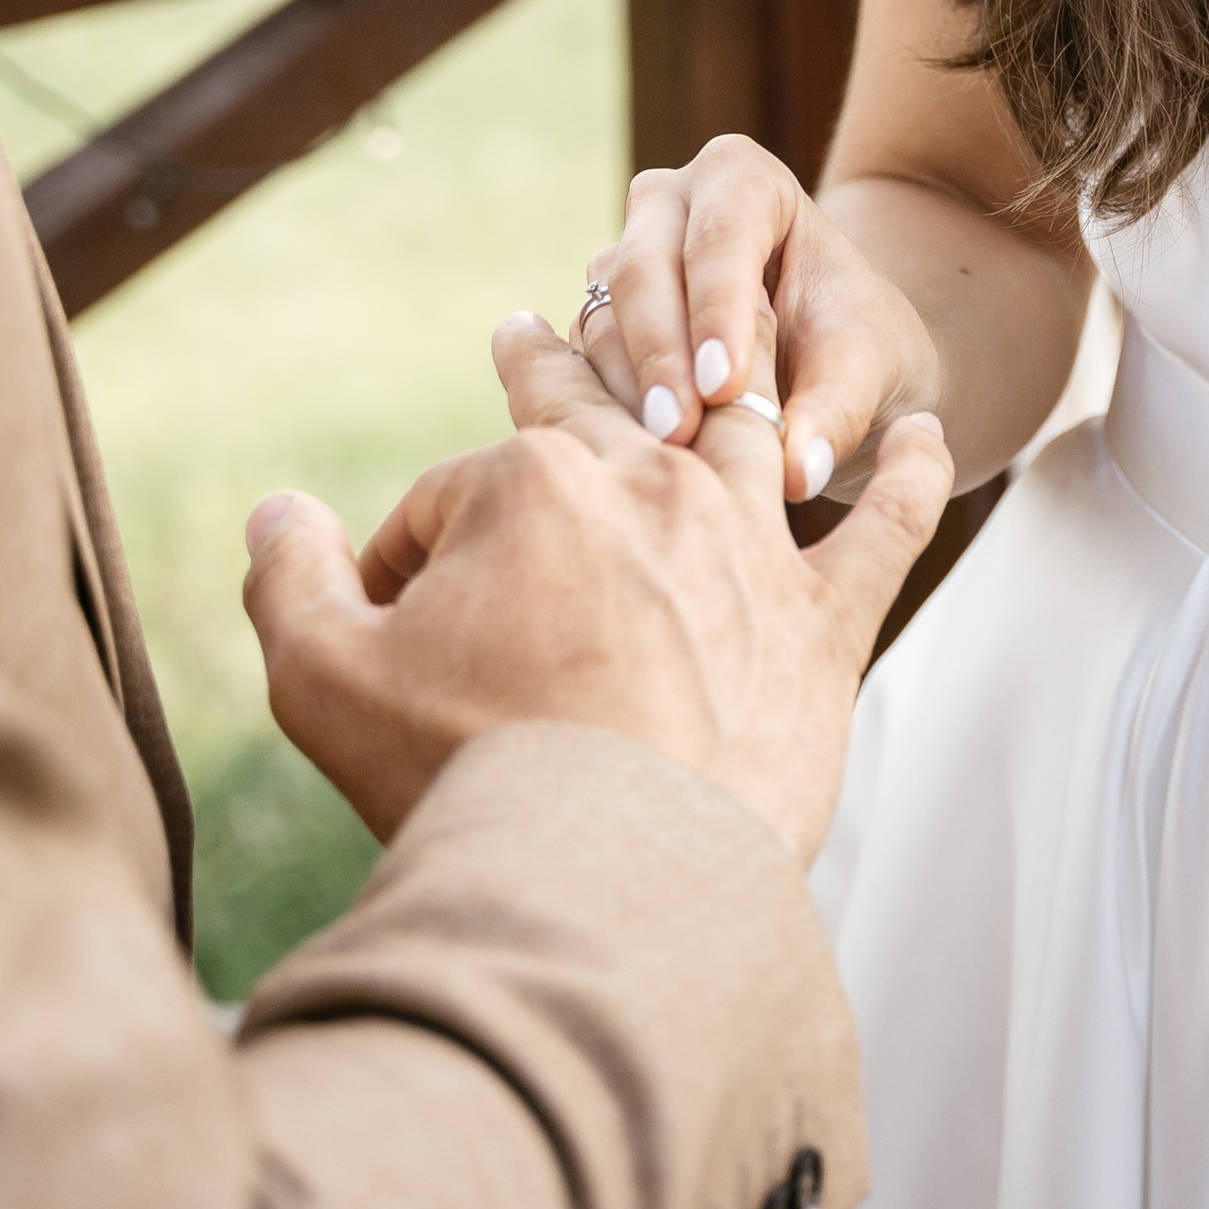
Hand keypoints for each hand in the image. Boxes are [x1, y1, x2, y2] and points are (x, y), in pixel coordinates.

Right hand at [243, 305, 952, 856]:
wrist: (609, 879)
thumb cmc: (462, 779)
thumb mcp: (325, 678)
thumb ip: (293, 579)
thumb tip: (275, 509)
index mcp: (528, 489)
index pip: (453, 495)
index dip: (411, 558)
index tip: (397, 623)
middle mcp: (649, 487)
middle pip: (599, 415)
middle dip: (556, 374)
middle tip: (537, 329)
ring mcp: (748, 548)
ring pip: (740, 436)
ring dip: (728, 386)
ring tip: (725, 354)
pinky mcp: (825, 623)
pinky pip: (887, 529)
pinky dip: (913, 478)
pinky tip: (932, 435)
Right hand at [573, 136, 943, 510]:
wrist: (835, 365)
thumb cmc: (858, 344)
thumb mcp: (869, 368)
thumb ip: (838, 410)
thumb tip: (799, 472)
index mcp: (743, 179)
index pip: (722, 233)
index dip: (718, 308)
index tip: (725, 387)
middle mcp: (669, 205)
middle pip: (645, 267)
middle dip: (662, 353)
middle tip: (679, 431)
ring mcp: (624, 263)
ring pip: (605, 318)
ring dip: (630, 390)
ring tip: (663, 454)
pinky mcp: (599, 326)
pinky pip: (584, 365)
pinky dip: (610, 412)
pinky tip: (638, 462)